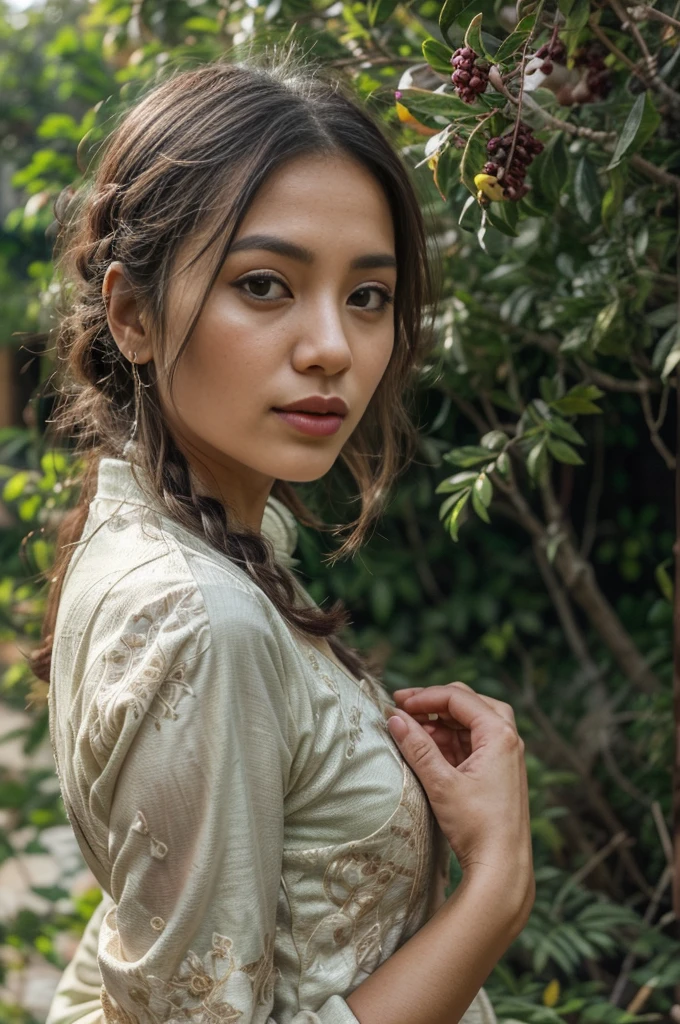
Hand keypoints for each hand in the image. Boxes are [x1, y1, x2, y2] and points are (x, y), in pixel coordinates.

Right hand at [386, 682, 533, 915]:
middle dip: (435, 702)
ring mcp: (505, 756)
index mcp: (500, 734)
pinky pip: (472, 744)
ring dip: (440, 722)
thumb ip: (417, 746)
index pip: (458, 697)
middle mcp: (508, 739)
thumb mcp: (441, 783)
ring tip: (411, 728)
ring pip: (470, 723)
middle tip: (404, 706)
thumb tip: (394, 718)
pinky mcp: (498, 773)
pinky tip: (427, 748)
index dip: (425, 696)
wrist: (502, 868)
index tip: (397, 704)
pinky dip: (449, 741)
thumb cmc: (477, 826)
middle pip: (469, 703)